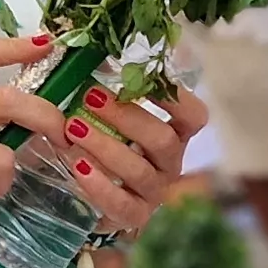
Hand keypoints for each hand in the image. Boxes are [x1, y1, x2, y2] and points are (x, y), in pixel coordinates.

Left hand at [57, 79, 199, 235]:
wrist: (91, 201)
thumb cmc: (103, 145)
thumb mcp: (107, 116)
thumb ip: (105, 89)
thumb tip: (90, 52)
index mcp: (174, 134)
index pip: (194, 116)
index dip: (176, 98)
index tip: (142, 78)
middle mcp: (169, 163)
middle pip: (163, 140)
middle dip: (126, 116)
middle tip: (89, 97)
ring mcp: (154, 192)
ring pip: (139, 170)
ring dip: (106, 146)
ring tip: (73, 128)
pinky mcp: (133, 216)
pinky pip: (121, 203)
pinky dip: (99, 184)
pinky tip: (77, 165)